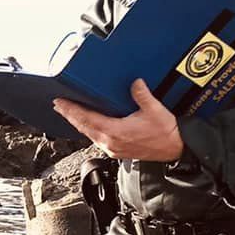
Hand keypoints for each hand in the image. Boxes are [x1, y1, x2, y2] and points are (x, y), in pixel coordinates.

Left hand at [52, 80, 184, 161]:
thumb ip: (142, 95)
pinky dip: (89, 129)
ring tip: (69, 113)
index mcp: (116, 132)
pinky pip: (97, 138)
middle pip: (83, 127)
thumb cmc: (165, 133)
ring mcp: (113, 148)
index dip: (71, 110)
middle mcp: (110, 142)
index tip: (60, 103)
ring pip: (89, 134)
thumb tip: (134, 83)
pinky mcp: (116, 151)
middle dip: (70, 115)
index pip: (87, 119)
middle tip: (59, 105)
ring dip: (78, 123)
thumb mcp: (155, 109)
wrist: (175, 149)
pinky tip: (88, 124)